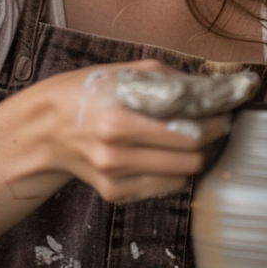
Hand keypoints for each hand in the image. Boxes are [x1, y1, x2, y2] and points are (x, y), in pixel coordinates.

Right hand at [18, 59, 230, 202]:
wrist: (44, 128)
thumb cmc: (86, 93)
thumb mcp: (121, 73)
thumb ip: (166, 79)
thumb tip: (208, 88)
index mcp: (117, 121)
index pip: (187, 133)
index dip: (213, 124)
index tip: (222, 113)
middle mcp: (115, 155)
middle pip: (189, 160)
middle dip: (209, 142)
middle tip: (212, 126)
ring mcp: (114, 178)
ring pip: (181, 178)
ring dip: (193, 159)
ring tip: (189, 138)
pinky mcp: (114, 194)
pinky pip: (162, 187)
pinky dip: (171, 171)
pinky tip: (163, 152)